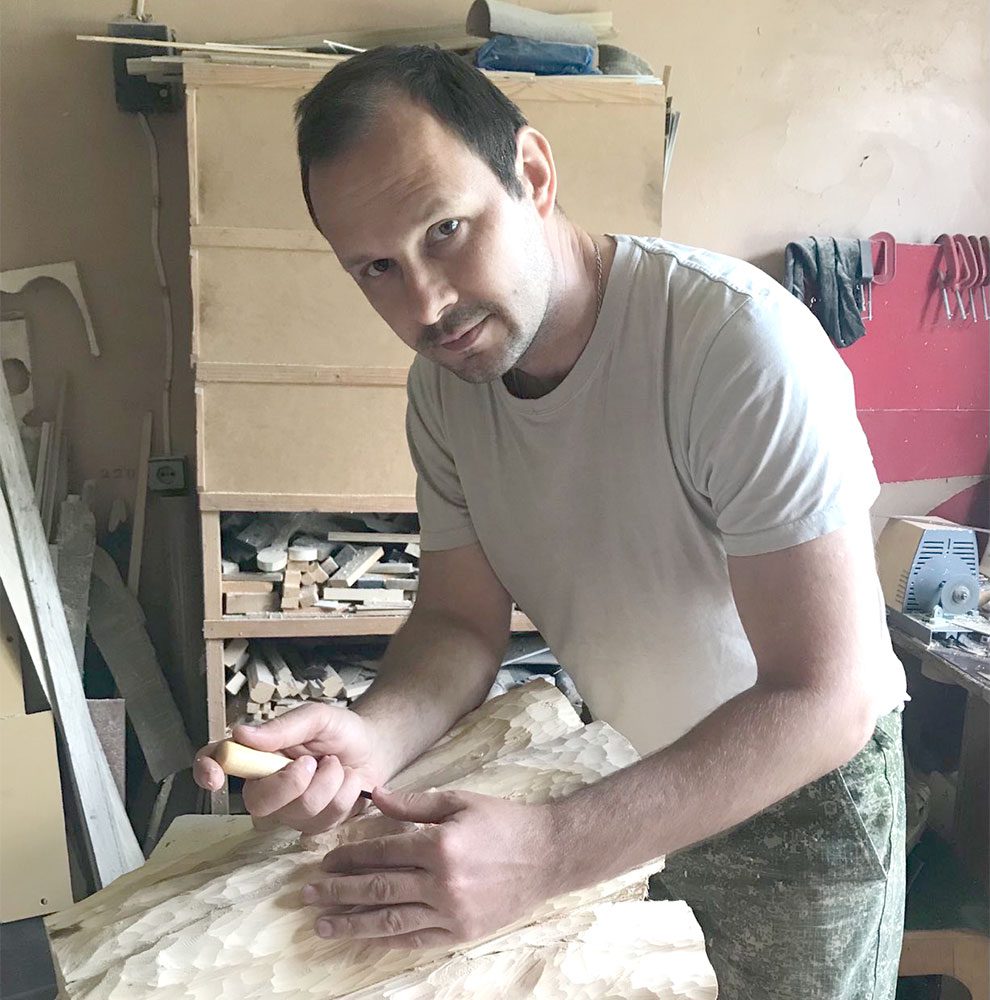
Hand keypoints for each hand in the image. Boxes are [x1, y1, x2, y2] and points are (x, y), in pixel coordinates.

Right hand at [192, 704, 382, 833]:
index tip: (216, 776)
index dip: (208, 770)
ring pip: (299, 811)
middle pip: (257, 802)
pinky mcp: (314, 826)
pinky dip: (345, 794)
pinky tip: (349, 782)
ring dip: (329, 782)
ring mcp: (289, 811)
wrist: (374, 748)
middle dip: (290, 783)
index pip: (216, 762)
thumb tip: (241, 733)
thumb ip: (283, 726)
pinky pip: (325, 819)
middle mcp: (265, 786)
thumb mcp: (316, 717)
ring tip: (338, 765)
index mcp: (257, 754)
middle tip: (314, 761)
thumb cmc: (339, 730)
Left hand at [300, 787, 560, 948]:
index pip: (381, 853)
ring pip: (390, 921)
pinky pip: (416, 940)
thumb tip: (376, 799)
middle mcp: (442, 883)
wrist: (548, 855)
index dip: (349, 856)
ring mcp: (452, 912)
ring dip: (352, 923)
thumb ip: (415, 804)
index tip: (325, 860)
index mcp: (440, 845)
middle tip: (307, 895)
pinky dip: (387, 940)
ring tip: (323, 926)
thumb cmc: (503, 821)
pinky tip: (366, 937)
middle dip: (338, 892)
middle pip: (378, 888)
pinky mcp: (461, 933)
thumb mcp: (460, 801)